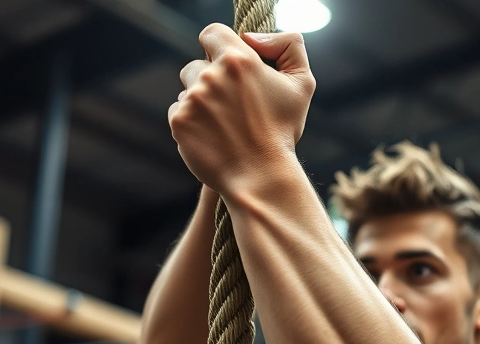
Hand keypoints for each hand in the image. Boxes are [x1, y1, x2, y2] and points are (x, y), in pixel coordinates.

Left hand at [168, 24, 315, 194]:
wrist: (260, 175)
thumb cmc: (282, 131)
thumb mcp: (302, 83)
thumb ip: (288, 46)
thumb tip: (252, 38)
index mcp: (238, 60)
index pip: (212, 33)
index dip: (218, 46)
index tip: (227, 65)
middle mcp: (211, 75)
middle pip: (196, 64)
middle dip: (210, 79)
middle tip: (232, 105)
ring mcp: (192, 99)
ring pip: (187, 90)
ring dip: (199, 101)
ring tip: (223, 123)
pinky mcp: (179, 121)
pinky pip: (177, 111)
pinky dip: (191, 122)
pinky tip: (212, 136)